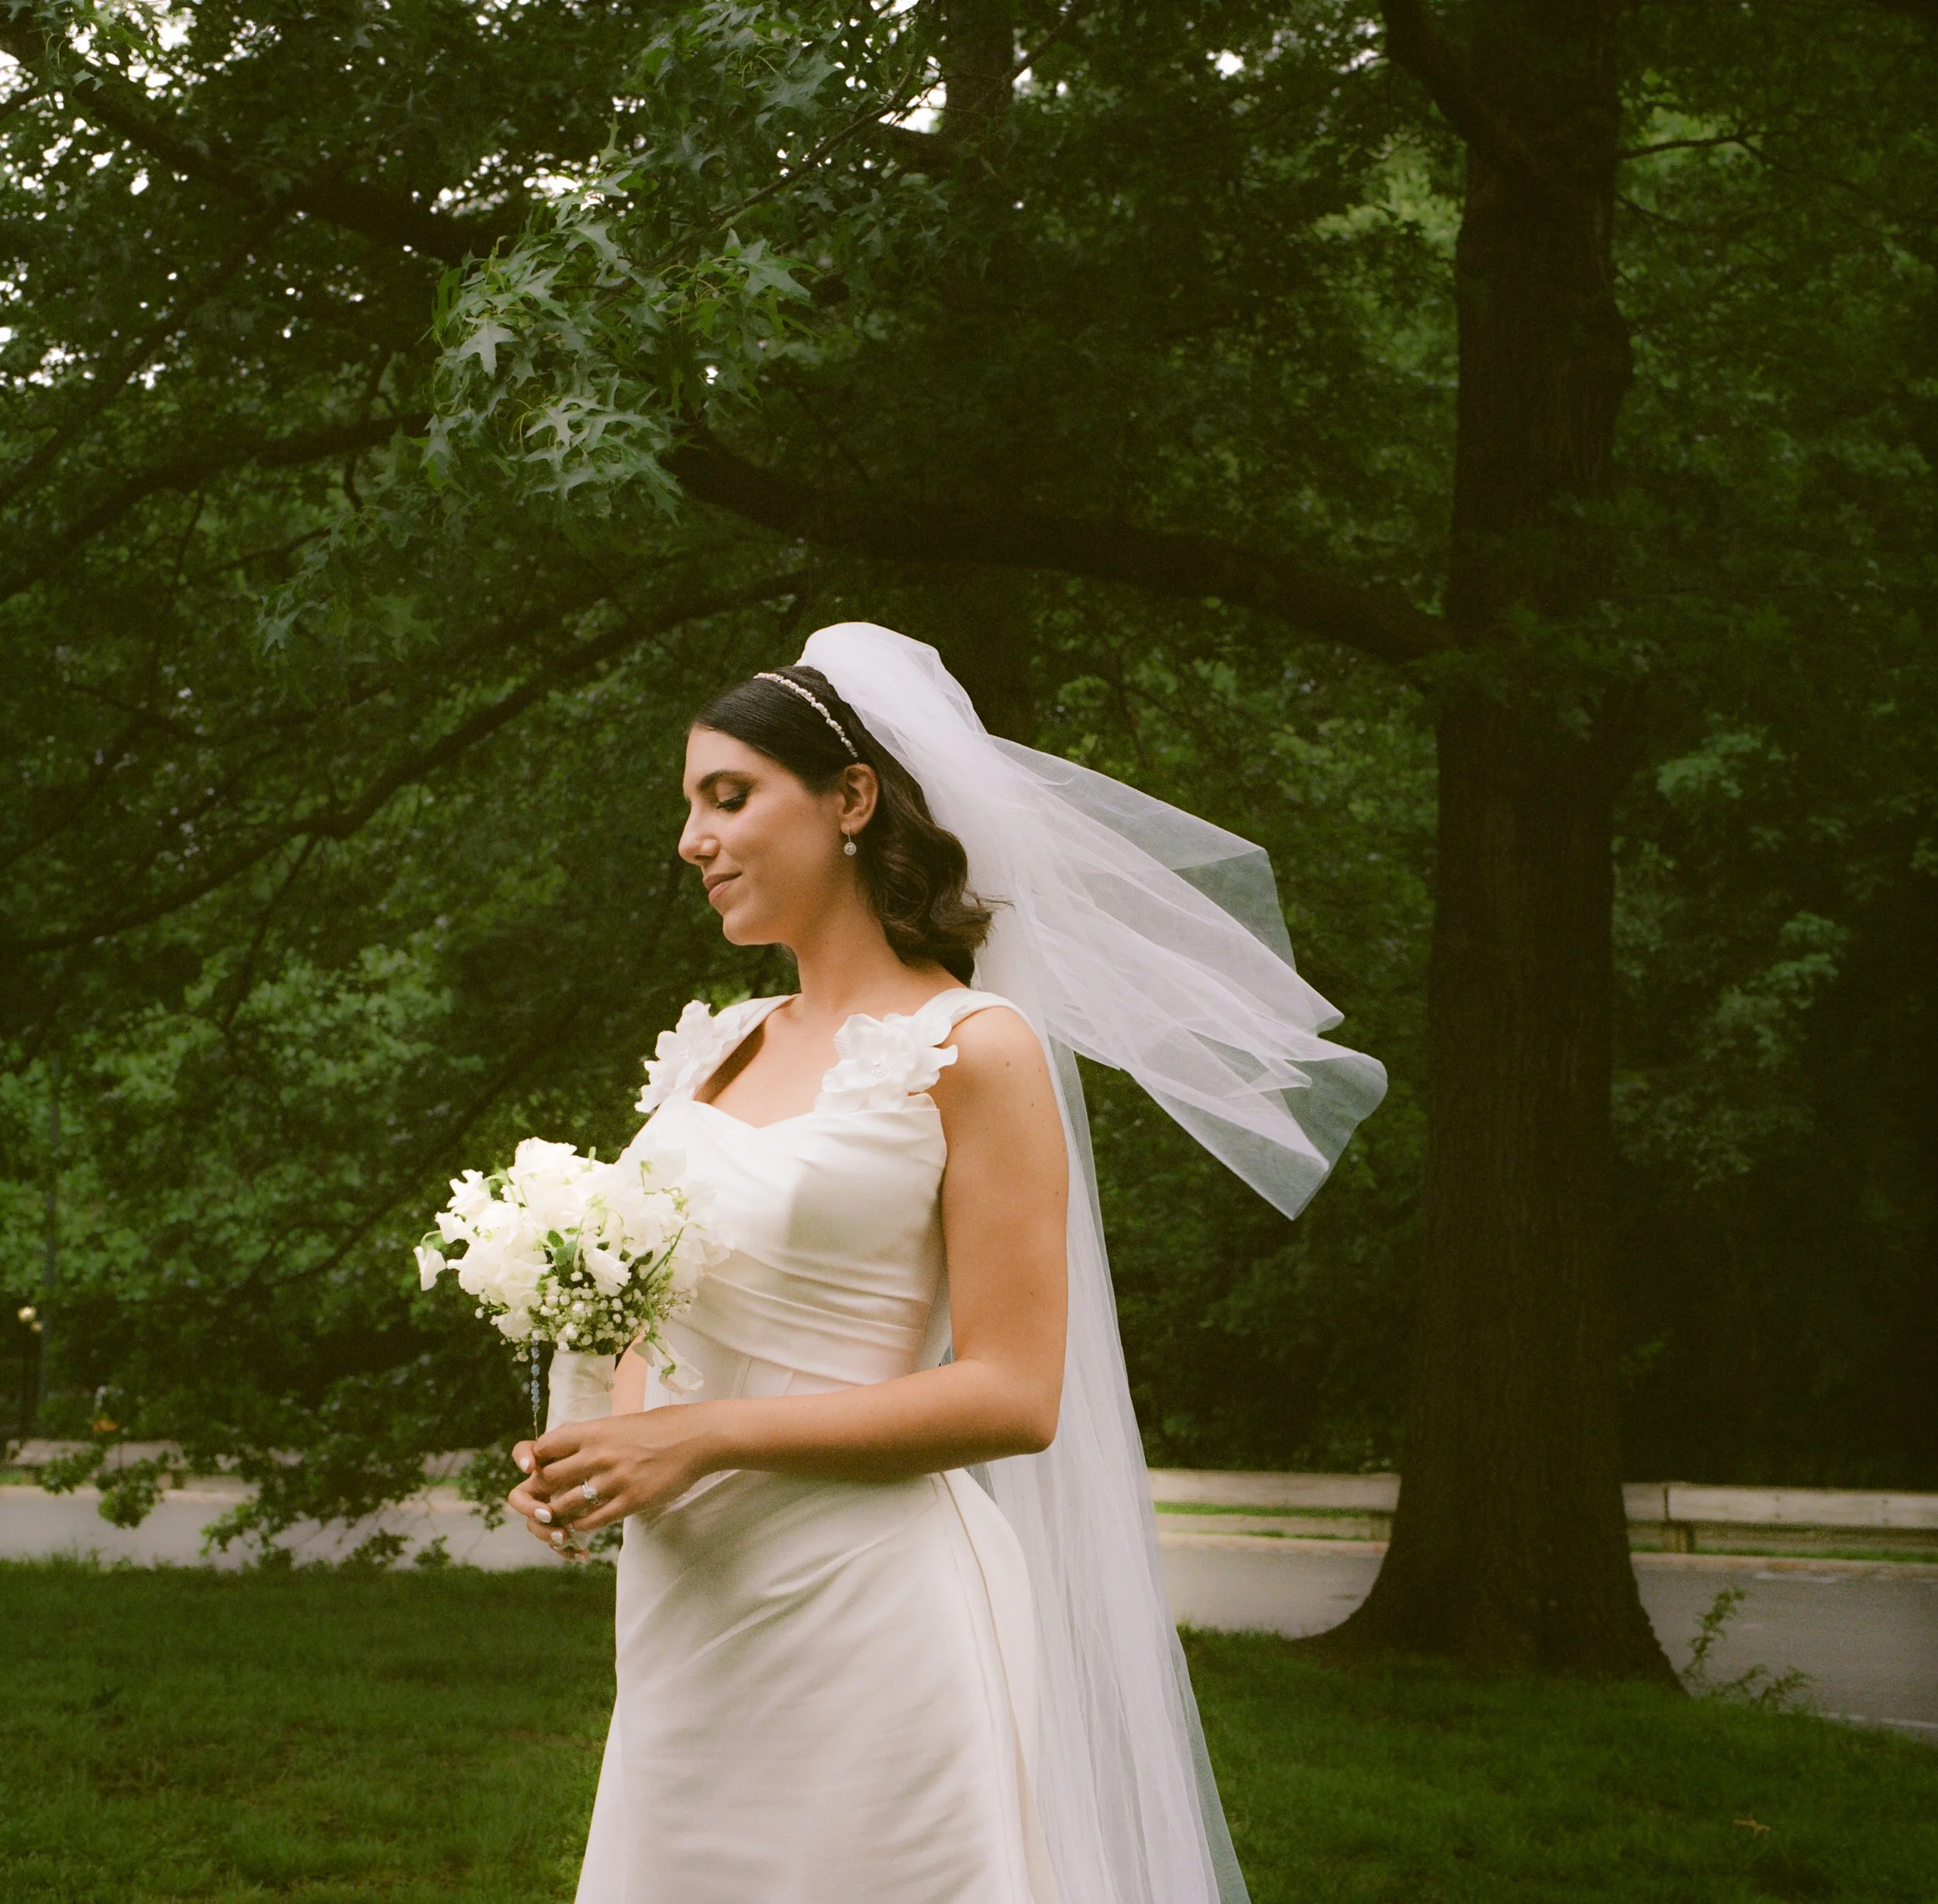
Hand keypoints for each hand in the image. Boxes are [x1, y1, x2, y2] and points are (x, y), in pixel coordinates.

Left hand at [506, 1404, 726, 1558]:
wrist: (697, 1437)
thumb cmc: (660, 1427)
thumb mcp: (619, 1424)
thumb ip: (592, 1438)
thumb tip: (566, 1453)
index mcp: (593, 1431)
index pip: (544, 1447)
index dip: (535, 1461)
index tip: (539, 1470)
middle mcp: (598, 1454)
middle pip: (547, 1479)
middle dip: (541, 1492)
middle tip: (543, 1500)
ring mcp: (614, 1479)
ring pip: (565, 1505)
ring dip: (559, 1515)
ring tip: (559, 1519)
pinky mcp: (630, 1501)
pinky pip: (593, 1521)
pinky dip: (582, 1526)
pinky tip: (583, 1526)